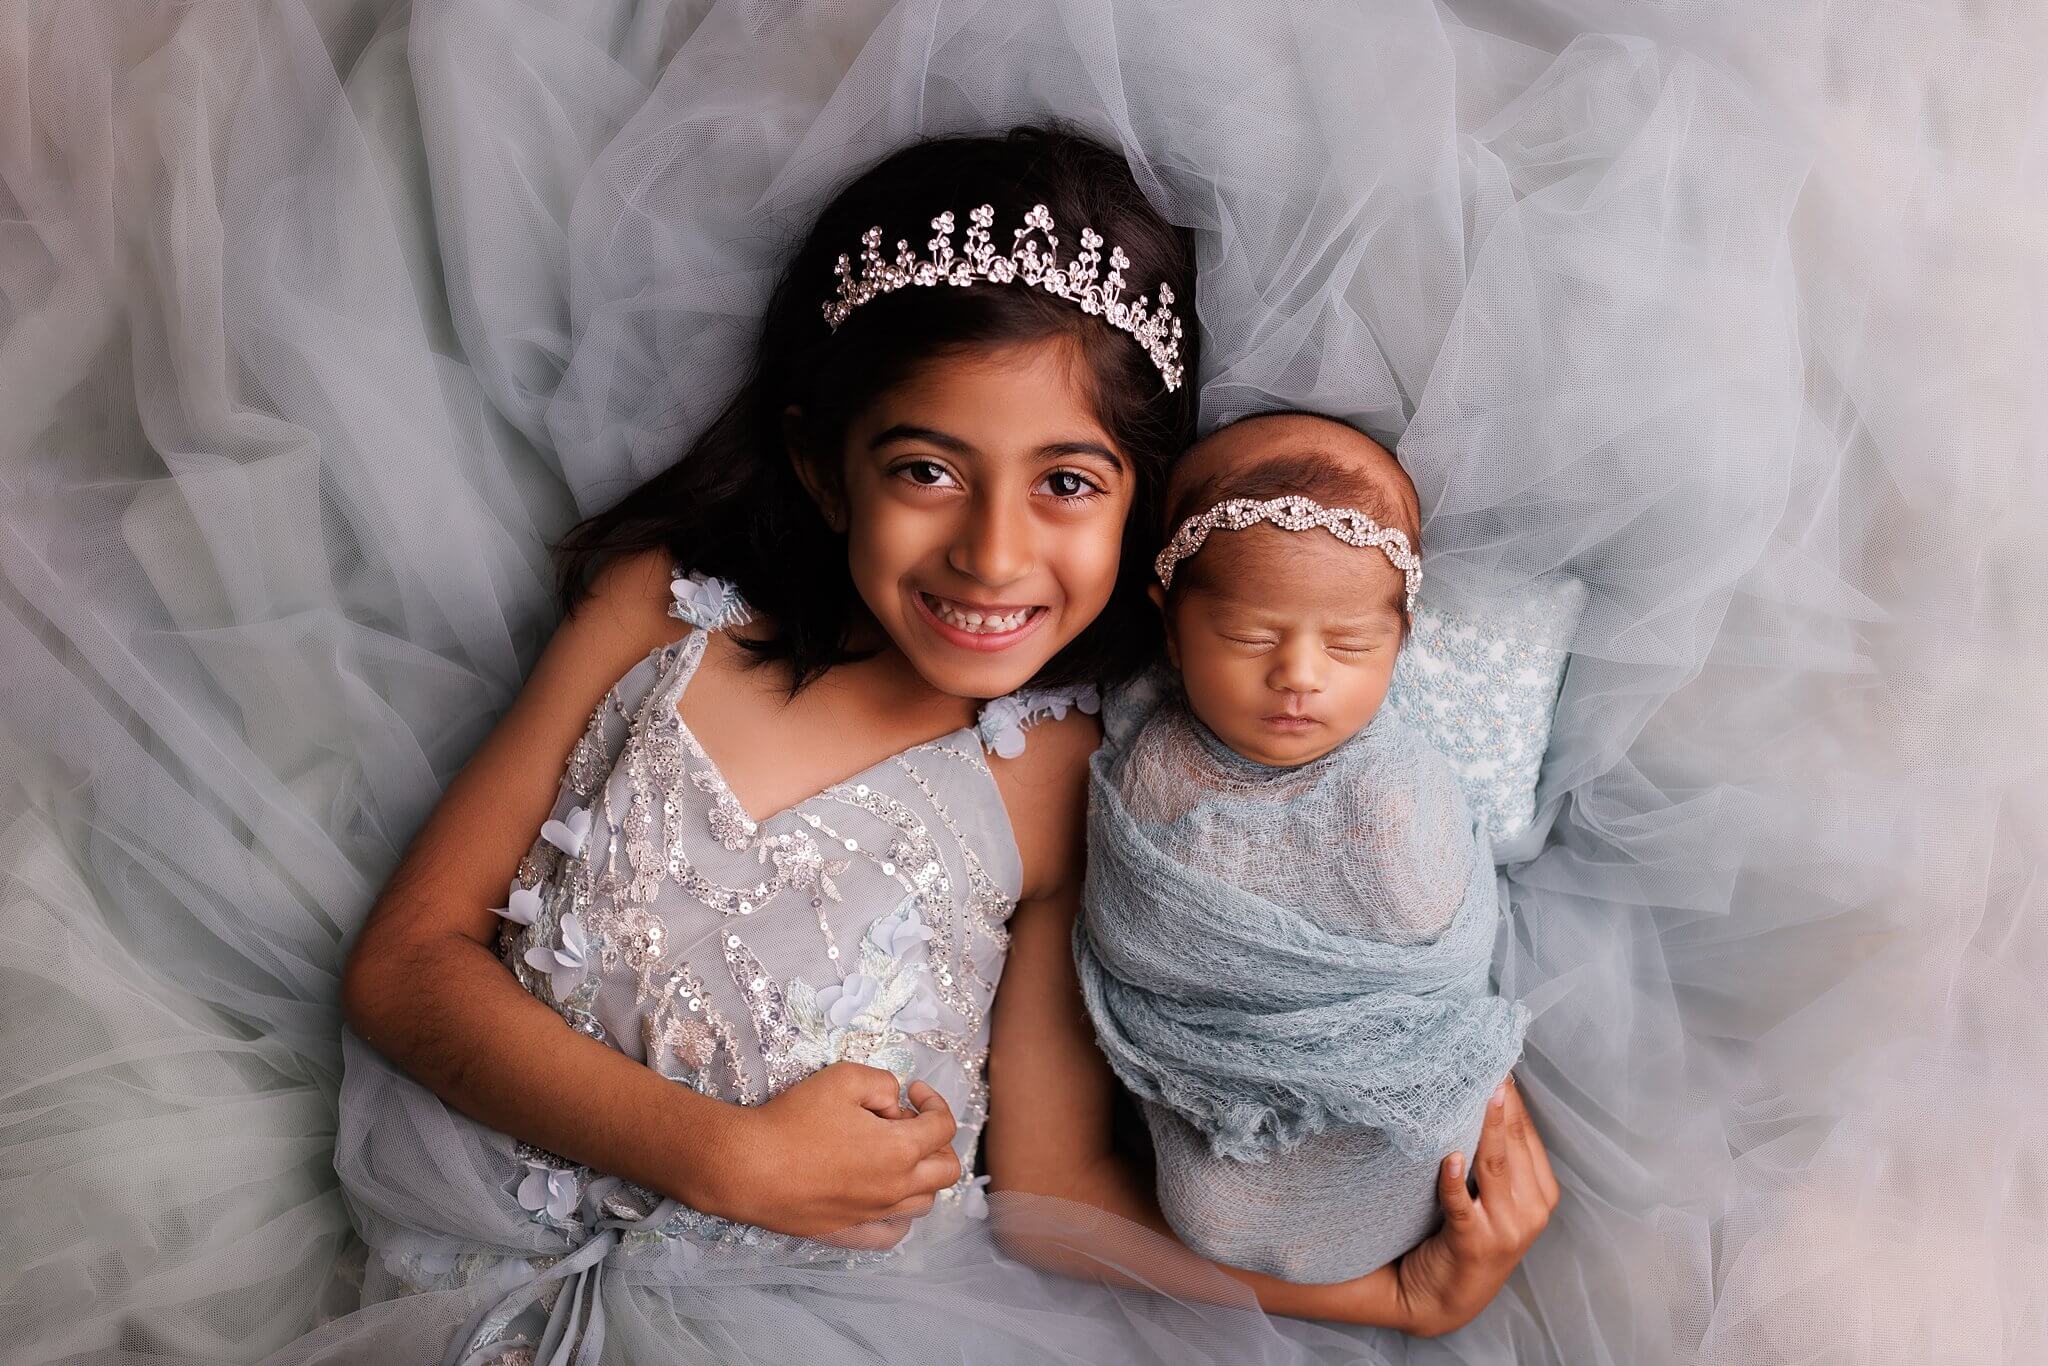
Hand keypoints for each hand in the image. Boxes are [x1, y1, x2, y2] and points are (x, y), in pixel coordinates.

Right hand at [691, 1064, 961, 1249]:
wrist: (749, 1166)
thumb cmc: (794, 1119)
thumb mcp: (843, 1077)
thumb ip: (882, 1083)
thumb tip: (894, 1102)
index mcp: (900, 1149)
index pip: (944, 1127)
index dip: (934, 1102)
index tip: (912, 1093)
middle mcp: (895, 1188)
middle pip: (946, 1170)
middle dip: (936, 1141)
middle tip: (907, 1124)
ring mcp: (873, 1214)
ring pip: (924, 1202)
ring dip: (921, 1174)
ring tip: (892, 1154)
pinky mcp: (850, 1231)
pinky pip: (893, 1232)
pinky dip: (899, 1214)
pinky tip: (882, 1193)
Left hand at [1393, 1071, 1558, 1337]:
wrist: (1442, 1298)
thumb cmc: (1466, 1235)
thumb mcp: (1495, 1197)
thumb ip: (1499, 1155)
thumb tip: (1490, 1091)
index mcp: (1542, 1194)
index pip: (1528, 1135)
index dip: (1512, 1098)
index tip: (1495, 1059)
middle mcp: (1531, 1211)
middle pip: (1513, 1145)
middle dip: (1499, 1103)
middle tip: (1483, 1061)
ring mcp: (1504, 1230)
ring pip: (1494, 1166)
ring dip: (1484, 1129)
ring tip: (1477, 1093)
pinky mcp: (1472, 1243)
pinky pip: (1463, 1204)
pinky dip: (1454, 1180)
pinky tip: (1448, 1158)